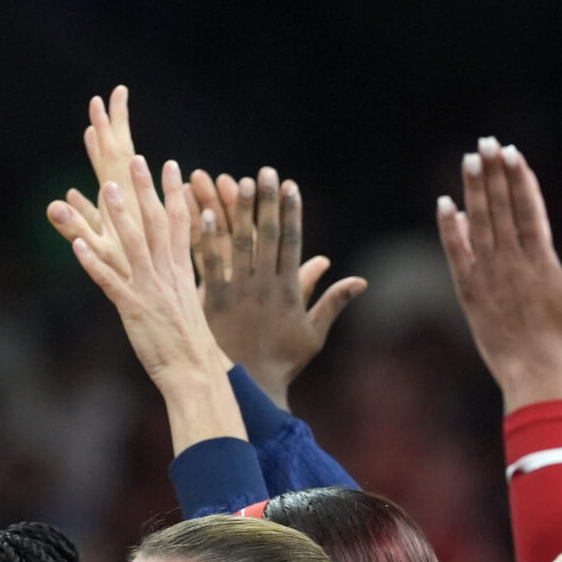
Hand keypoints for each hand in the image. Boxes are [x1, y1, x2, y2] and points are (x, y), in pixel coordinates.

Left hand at [49, 100, 227, 392]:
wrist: (196, 374)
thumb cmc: (194, 348)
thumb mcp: (191, 309)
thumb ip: (184, 286)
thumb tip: (182, 277)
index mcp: (182, 273)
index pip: (180, 224)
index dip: (173, 193)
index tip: (170, 165)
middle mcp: (167, 275)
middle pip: (156, 224)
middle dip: (145, 190)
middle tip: (137, 158)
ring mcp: (150, 290)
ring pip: (133, 245)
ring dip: (119, 215)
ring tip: (106, 188)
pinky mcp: (132, 309)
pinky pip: (110, 282)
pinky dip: (93, 263)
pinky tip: (76, 247)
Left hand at [190, 166, 364, 409]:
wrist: (250, 389)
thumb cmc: (283, 362)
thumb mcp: (314, 334)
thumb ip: (333, 302)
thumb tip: (360, 280)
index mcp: (289, 290)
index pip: (291, 242)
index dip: (291, 213)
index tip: (290, 186)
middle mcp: (265, 286)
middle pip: (266, 236)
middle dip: (266, 202)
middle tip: (264, 172)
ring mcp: (239, 293)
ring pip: (238, 244)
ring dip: (236, 212)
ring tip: (234, 182)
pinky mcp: (214, 302)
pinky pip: (209, 266)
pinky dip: (206, 240)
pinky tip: (201, 214)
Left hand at [438, 137, 561, 410]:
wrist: (533, 374)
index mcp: (541, 260)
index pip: (528, 208)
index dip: (520, 178)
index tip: (512, 152)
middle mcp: (511, 261)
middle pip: (500, 207)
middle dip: (494, 173)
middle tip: (487, 142)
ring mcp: (487, 275)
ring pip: (478, 223)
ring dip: (473, 190)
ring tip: (470, 160)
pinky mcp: (469, 292)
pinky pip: (456, 253)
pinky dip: (450, 228)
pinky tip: (445, 205)